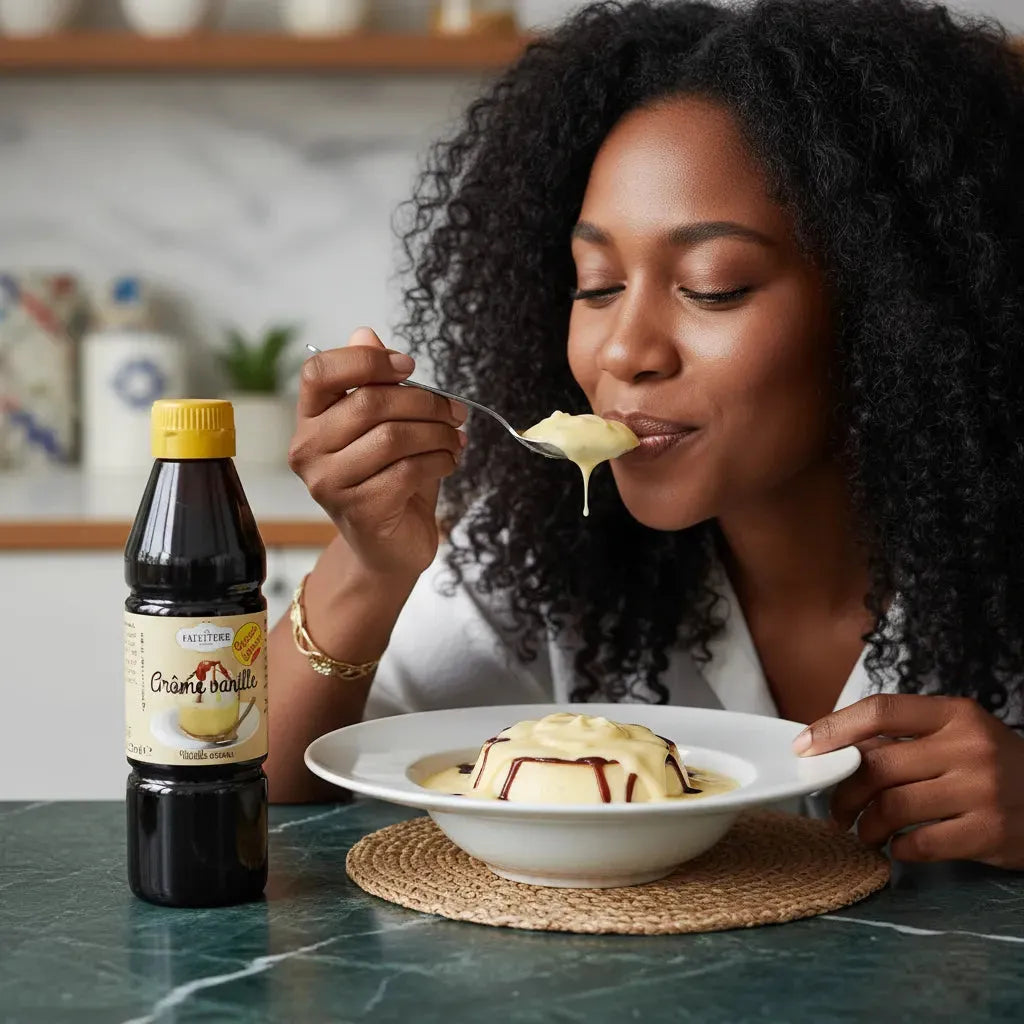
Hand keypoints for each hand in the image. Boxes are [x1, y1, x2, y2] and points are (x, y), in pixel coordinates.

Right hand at [289, 327, 466, 578]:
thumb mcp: (385, 426)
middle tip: (454, 412)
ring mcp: (329, 483)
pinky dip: (439, 461)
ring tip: (454, 440)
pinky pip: (408, 470)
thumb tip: (365, 333)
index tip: (409, 367)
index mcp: (310, 419)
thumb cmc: (388, 480)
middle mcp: (308, 450)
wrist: (390, 547)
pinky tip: (447, 463)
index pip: (319, 371)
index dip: (367, 361)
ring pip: (393, 437)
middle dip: (424, 402)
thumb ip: (374, 383)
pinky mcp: (359, 510)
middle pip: (369, 403)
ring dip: (437, 434)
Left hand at [793, 693, 1023, 867]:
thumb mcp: (960, 734)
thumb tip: (835, 749)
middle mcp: (968, 748)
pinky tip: (899, 848)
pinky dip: (899, 849)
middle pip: (878, 766)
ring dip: (866, 826)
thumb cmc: (996, 766)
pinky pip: (921, 844)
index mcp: (955, 714)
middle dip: (843, 791)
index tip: (805, 748)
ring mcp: (981, 791)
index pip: (881, 711)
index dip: (835, 728)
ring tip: (864, 832)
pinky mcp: (990, 834)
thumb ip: (907, 738)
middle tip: (835, 810)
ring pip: (892, 808)